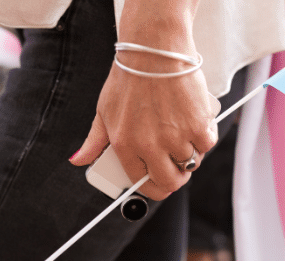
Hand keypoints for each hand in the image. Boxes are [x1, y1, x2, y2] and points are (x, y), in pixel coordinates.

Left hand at [70, 57, 218, 199]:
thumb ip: (93, 141)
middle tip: (176, 167)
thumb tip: (78, 160)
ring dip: (189, 154)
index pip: (142, 183)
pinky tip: (196, 124)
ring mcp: (176, 137)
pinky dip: (204, 137)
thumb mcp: (103, 110)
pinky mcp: (198, 125)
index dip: (152, 187)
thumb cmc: (129, 77)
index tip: (157, 181)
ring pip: (190, 163)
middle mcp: (150, 145)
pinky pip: (206, 145)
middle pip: (170, 182)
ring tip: (183, 135)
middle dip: (175, 179)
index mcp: (125, 145)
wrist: (155, 49)